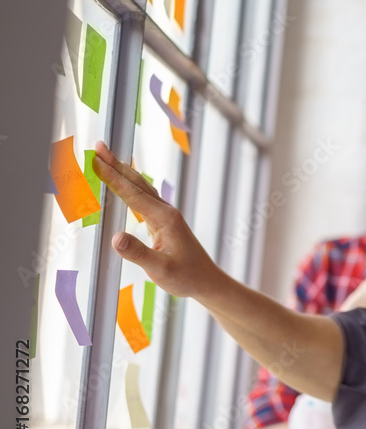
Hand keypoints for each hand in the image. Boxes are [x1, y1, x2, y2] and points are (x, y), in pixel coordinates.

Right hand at [92, 141, 224, 299]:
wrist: (207, 282)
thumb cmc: (187, 277)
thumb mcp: (160, 269)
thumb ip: (138, 253)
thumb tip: (115, 237)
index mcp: (165, 218)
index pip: (133, 194)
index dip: (112, 177)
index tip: (96, 161)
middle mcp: (167, 212)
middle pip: (137, 183)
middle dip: (117, 164)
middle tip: (99, 146)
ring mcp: (166, 216)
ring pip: (142, 188)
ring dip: (123, 172)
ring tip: (107, 158)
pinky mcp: (164, 223)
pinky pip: (144, 198)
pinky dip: (131, 187)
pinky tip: (126, 184)